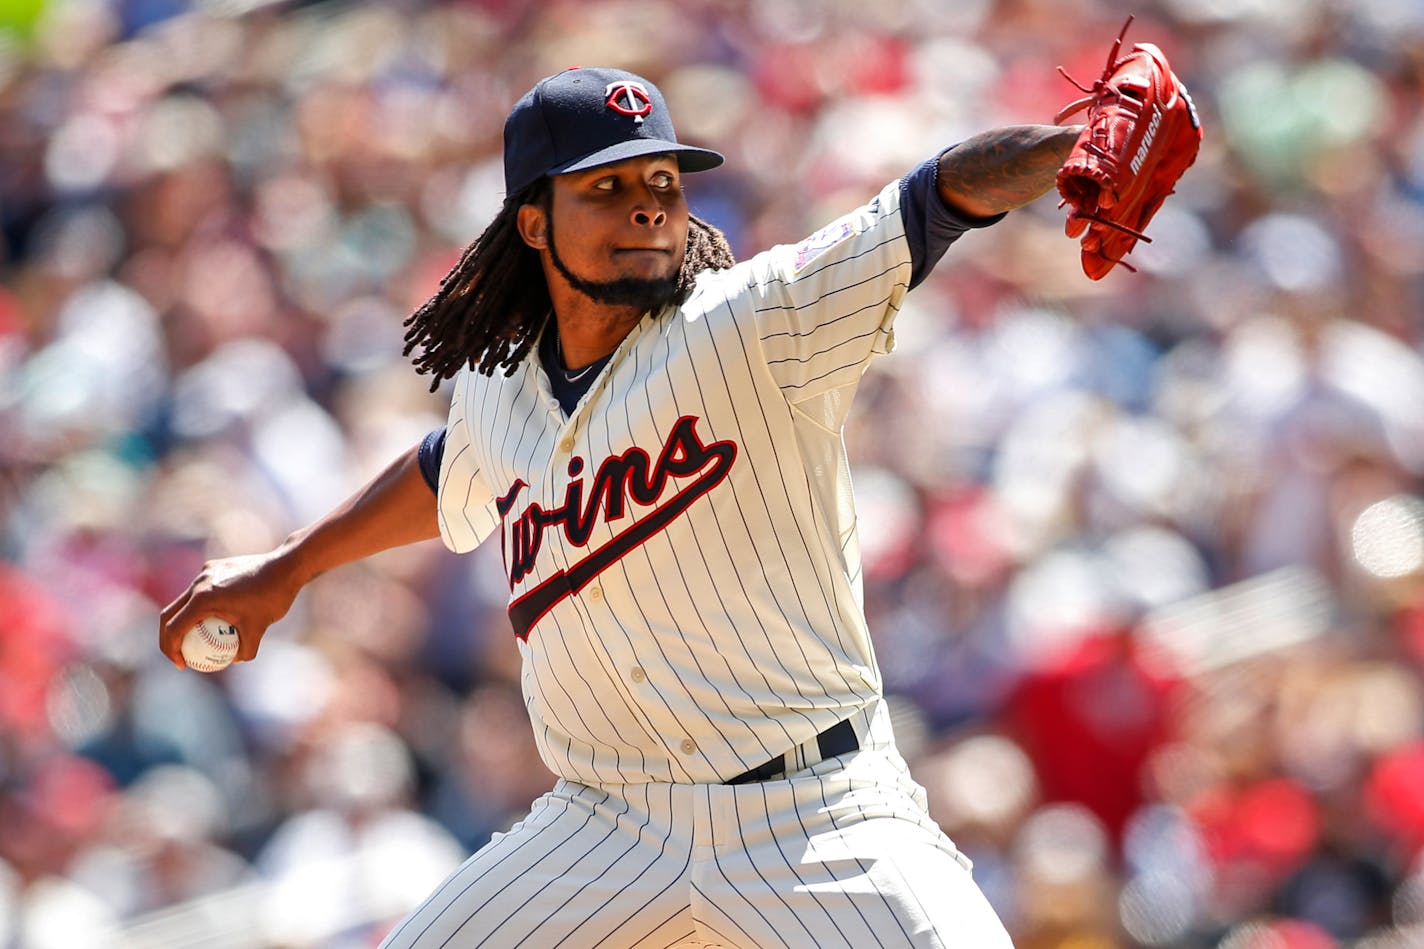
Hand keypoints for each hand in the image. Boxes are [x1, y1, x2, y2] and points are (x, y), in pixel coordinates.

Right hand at [159, 551, 303, 667]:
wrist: (287, 565)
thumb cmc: (273, 598)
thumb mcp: (259, 630)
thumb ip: (244, 650)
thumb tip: (232, 661)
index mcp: (203, 598)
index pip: (174, 628)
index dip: (171, 650)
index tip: (182, 664)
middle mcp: (199, 582)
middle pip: (170, 613)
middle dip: (169, 638)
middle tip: (180, 656)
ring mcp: (205, 572)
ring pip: (185, 600)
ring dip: (184, 620)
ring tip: (197, 640)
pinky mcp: (214, 567)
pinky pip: (201, 590)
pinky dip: (201, 606)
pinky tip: (218, 618)